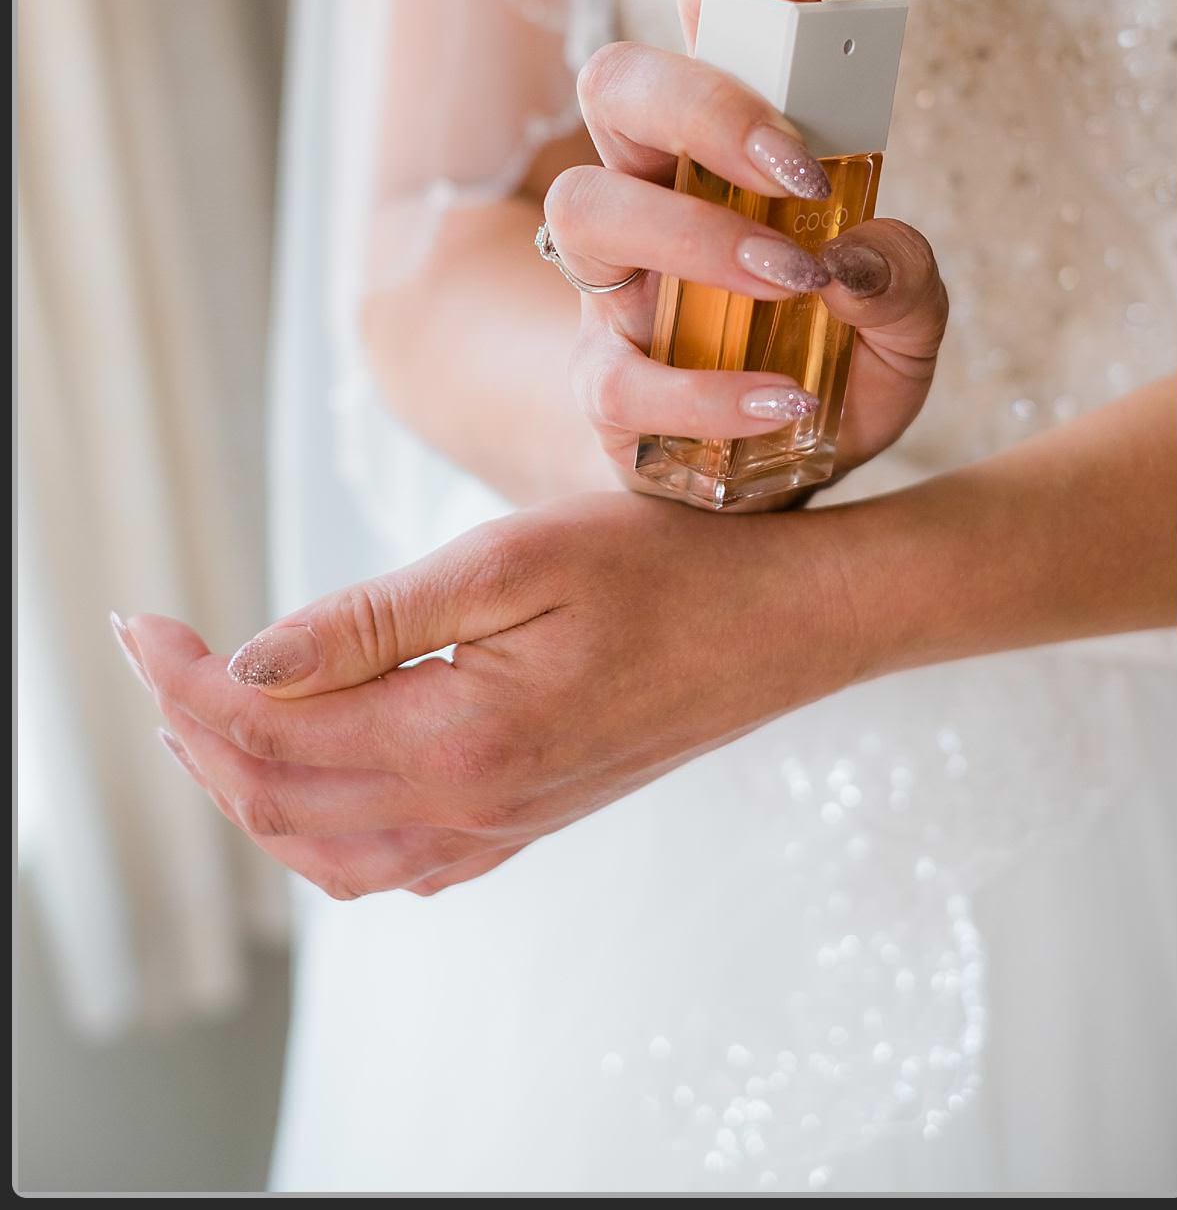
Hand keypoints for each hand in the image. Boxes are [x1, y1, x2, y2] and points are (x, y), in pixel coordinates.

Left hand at [117, 493, 862, 898]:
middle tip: (162, 654)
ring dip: (247, 785)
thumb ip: (375, 618)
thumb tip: (247, 666)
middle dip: (194, 731)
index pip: (267, 733)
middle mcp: (474, 807)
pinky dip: (319, 830)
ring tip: (211, 713)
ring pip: (322, 849)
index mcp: (463, 739)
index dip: (183, 681)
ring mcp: (504, 828)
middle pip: (276, 799)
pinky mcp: (530, 823)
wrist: (792, 623)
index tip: (139, 622)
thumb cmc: (672, 566)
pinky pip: (391, 865)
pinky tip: (317, 775)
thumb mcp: (518, 556)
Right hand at [543, 0, 945, 498]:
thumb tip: (858, 258)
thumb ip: (908, 282)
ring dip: (695, 235)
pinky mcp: (604, 384)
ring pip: (584, 205)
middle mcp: (653, 190)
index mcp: (726, 145)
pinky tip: (786, 401)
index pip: (710, 13)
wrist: (782, 489)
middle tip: (802, 172)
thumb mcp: (906, 329)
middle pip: (617, 81)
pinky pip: (617, 375)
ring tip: (794, 280)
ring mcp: (616, 285)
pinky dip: (708, 391)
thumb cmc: (836, 369)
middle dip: (707, 106)